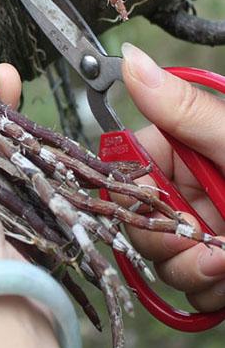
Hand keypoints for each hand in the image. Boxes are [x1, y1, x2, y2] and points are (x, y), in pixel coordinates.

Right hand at [122, 42, 224, 310]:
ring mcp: (204, 225)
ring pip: (159, 253)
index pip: (132, 163)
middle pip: (139, 213)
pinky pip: (186, 282)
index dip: (136, 191)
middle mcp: (192, 185)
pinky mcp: (215, 264)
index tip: (162, 208)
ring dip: (189, 269)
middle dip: (165, 238)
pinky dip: (206, 288)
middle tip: (202, 247)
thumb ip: (185, 112)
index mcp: (192, 147)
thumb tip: (131, 59)